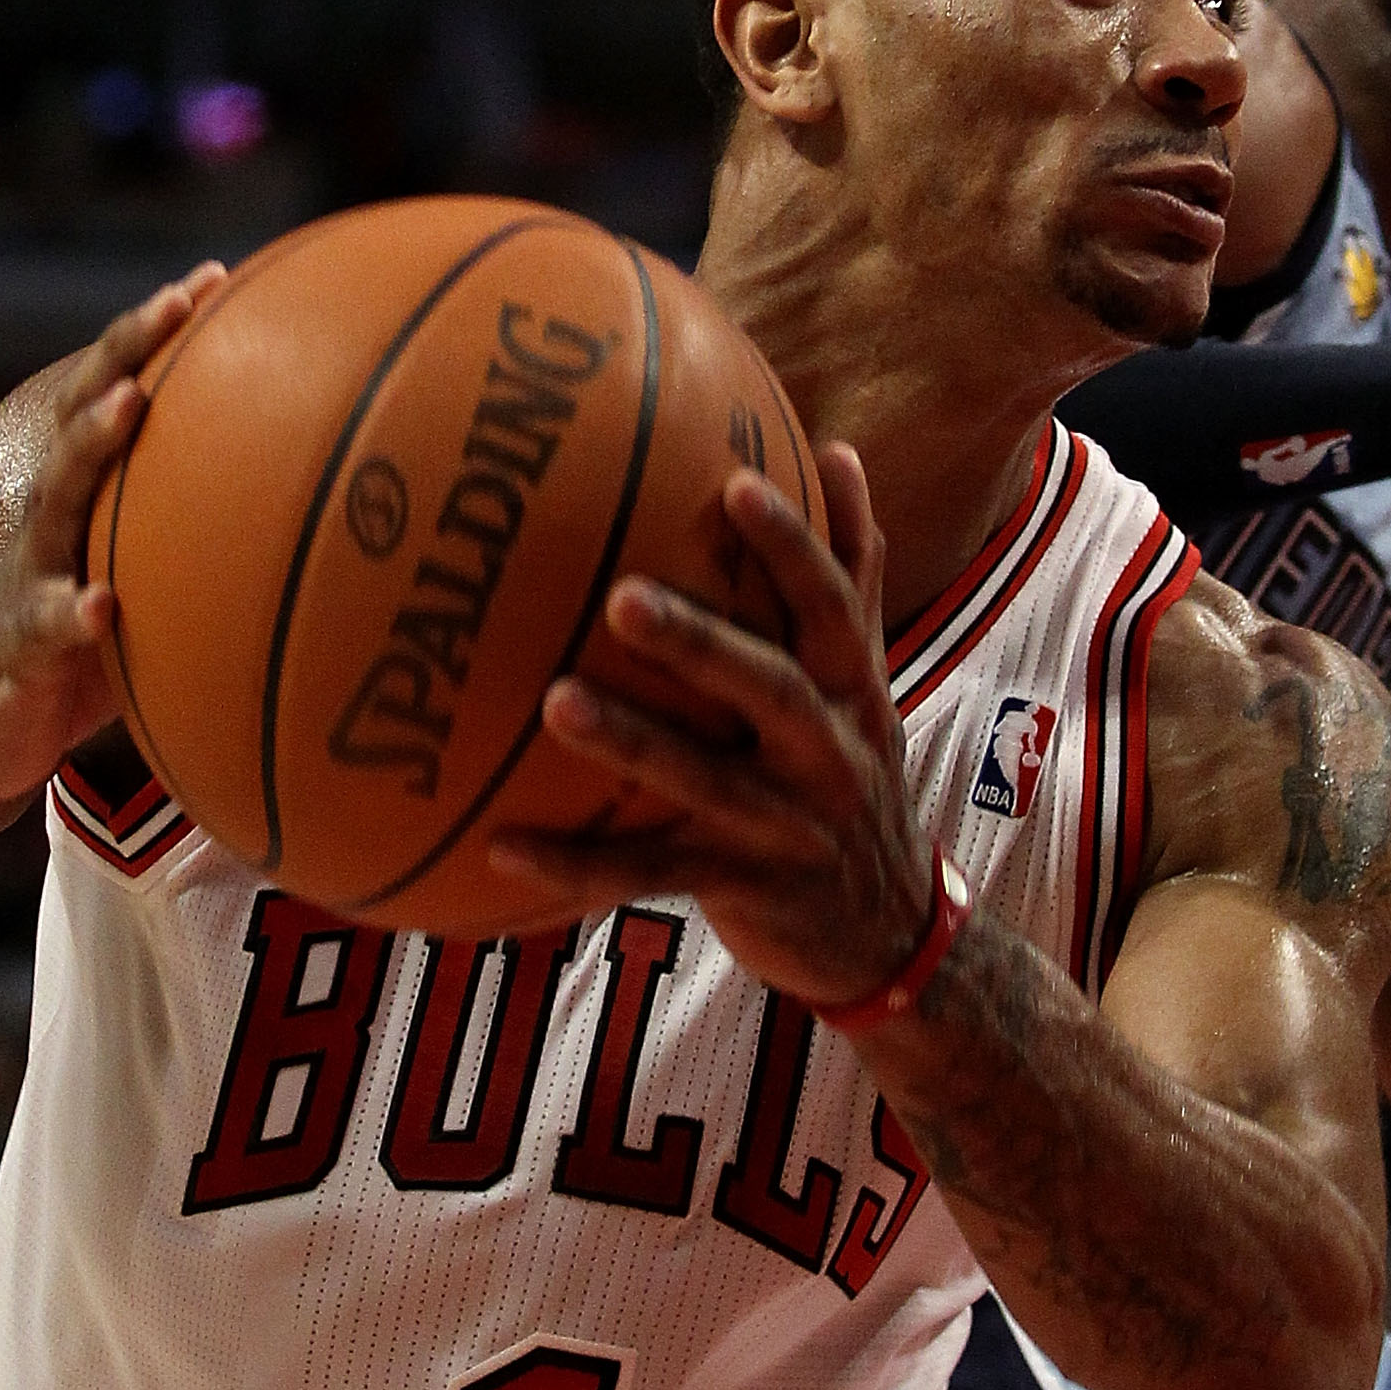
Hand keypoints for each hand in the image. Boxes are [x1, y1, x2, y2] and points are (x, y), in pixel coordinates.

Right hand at [0, 265, 222, 813]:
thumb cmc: (77, 656)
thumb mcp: (142, 588)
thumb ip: (200, 546)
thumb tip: (315, 522)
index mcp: (84, 502)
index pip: (118, 395)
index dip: (159, 336)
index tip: (219, 277)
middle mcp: (50, 522)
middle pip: (84, 417)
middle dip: (128, 350)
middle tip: (178, 300)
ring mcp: (27, 579)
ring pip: (57, 503)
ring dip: (92, 449)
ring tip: (130, 405)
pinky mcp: (17, 651)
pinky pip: (45, 629)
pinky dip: (73, 615)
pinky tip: (103, 605)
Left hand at [490, 444, 938, 1006]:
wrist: (888, 936)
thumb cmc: (853, 783)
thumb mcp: (868, 686)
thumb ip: (854, 579)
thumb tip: (843, 453)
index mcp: (855, 693)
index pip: (833, 608)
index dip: (794, 548)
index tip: (738, 486)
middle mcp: (829, 755)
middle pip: (770, 690)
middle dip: (702, 645)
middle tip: (622, 599)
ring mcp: (785, 827)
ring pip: (704, 783)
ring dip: (632, 744)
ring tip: (555, 703)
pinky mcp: (741, 889)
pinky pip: (647, 877)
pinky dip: (574, 866)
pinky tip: (502, 847)